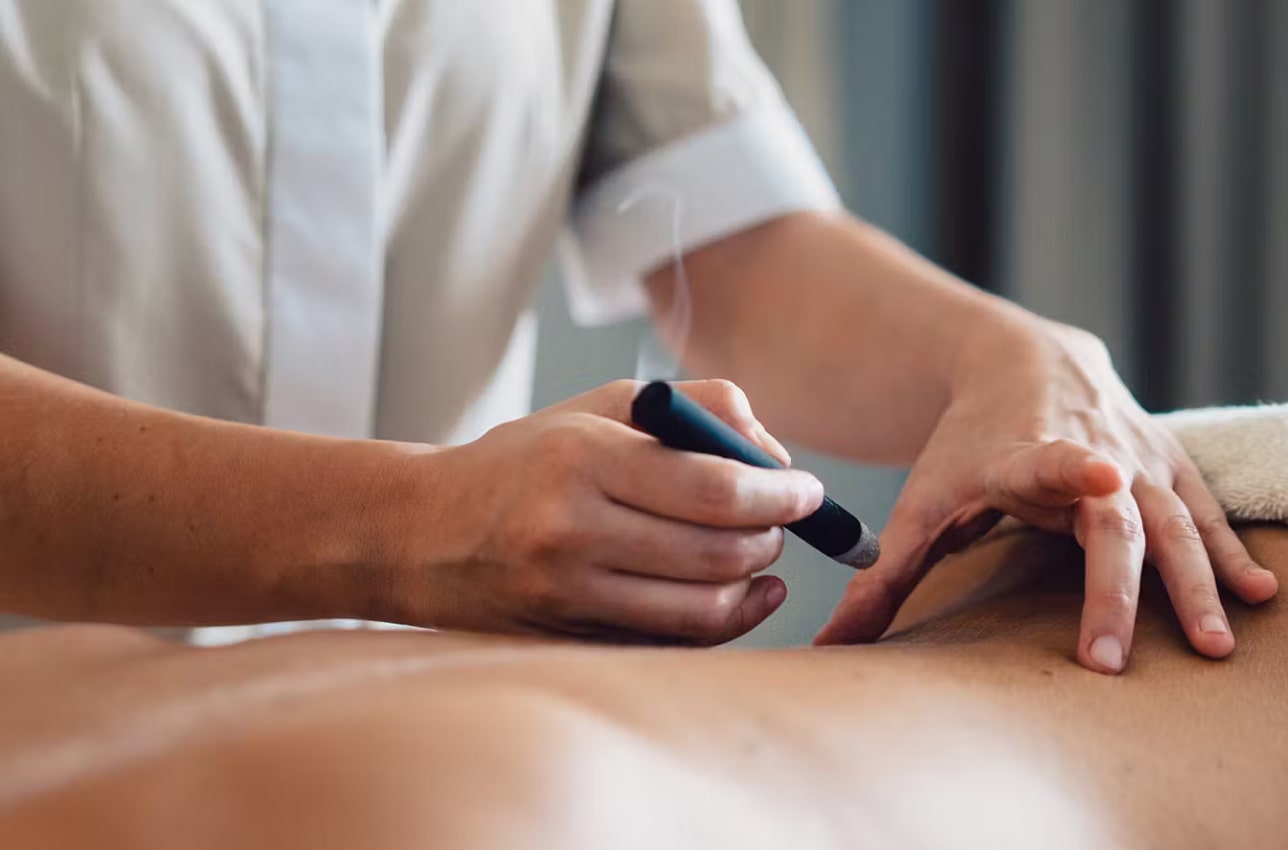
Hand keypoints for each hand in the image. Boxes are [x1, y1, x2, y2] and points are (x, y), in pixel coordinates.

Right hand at [388, 380, 821, 643]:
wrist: (423, 531)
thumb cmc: (531, 458)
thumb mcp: (604, 408)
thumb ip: (697, 409)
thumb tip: (775, 454)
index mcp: (583, 460)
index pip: (715, 488)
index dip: (779, 494)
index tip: (808, 491)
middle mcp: (572, 530)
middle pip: (718, 552)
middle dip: (773, 537)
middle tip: (786, 520)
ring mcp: (568, 594)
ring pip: (702, 607)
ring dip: (753, 582)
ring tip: (762, 554)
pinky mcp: (569, 637)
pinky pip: (672, 641)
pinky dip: (724, 620)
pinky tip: (743, 596)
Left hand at [816, 323, 1278, 672]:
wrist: (1021, 358)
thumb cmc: (964, 445)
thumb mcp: (920, 502)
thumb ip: (883, 579)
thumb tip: (829, 650)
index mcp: (1025, 453)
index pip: (1051, 460)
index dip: (1077, 469)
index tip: (1106, 476)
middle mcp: (1093, 451)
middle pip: (1115, 523)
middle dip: (1116, 592)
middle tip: (1110, 665)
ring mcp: (1139, 456)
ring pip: (1176, 523)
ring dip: (1199, 585)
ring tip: (1218, 646)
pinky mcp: (1169, 463)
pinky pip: (1206, 512)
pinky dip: (1234, 553)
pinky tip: (1265, 595)